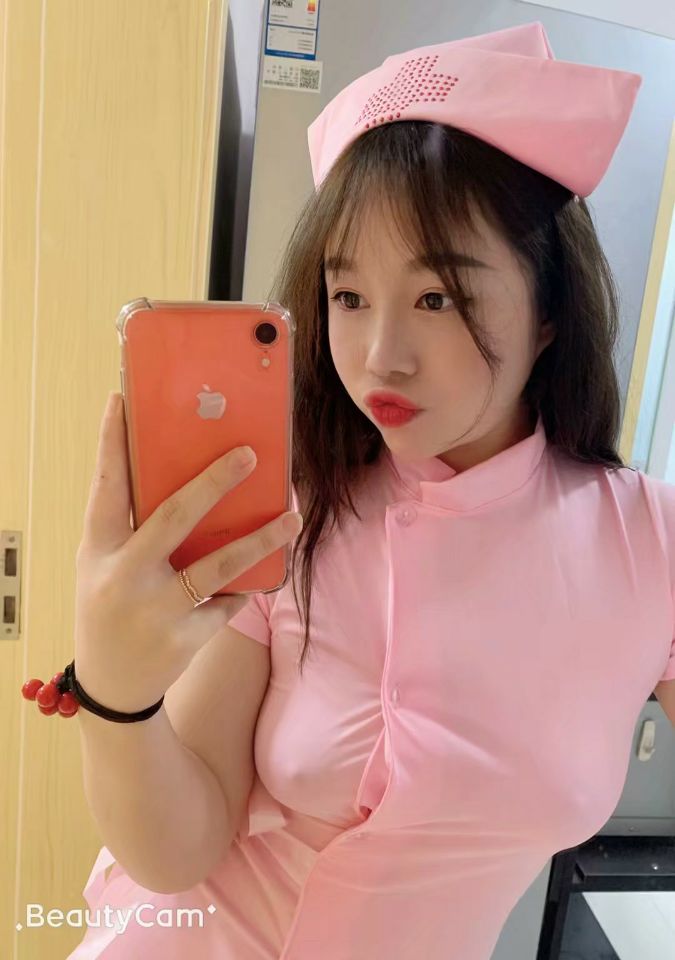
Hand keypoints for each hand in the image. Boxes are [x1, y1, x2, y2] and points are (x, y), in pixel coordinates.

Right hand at [73, 392, 301, 713]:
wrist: (113, 687)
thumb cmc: (110, 607)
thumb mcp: (103, 565)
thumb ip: (131, 527)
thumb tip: (182, 473)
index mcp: (97, 550)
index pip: (104, 487)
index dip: (111, 443)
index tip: (122, 400)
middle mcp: (124, 576)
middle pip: (174, 517)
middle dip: (215, 482)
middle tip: (250, 454)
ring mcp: (156, 609)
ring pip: (218, 564)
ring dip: (261, 538)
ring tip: (292, 516)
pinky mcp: (185, 637)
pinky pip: (228, 601)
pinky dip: (245, 585)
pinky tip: (261, 576)